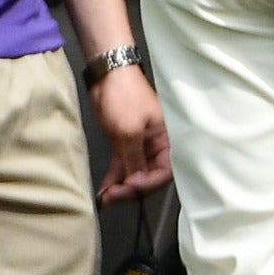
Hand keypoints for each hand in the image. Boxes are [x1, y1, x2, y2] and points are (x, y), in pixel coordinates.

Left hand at [92, 63, 174, 203]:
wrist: (107, 75)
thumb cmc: (124, 96)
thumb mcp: (129, 131)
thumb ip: (134, 160)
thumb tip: (135, 183)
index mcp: (169, 139)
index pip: (165, 171)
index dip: (148, 183)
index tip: (130, 187)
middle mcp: (158, 145)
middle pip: (150, 176)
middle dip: (132, 189)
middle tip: (113, 197)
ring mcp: (142, 145)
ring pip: (135, 174)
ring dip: (120, 187)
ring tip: (105, 199)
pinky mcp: (126, 144)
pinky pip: (123, 166)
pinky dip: (114, 178)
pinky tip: (104, 189)